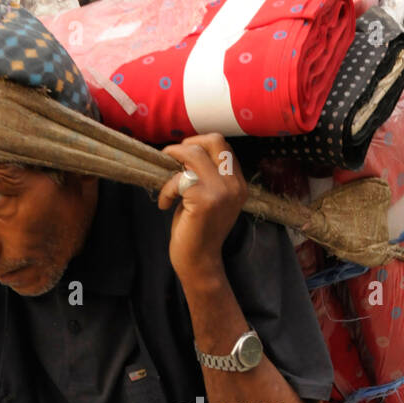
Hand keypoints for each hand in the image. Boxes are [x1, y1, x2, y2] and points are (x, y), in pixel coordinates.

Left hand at [158, 134, 247, 281]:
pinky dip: (166, 189)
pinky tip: (164, 204)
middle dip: (187, 144)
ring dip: (172, 161)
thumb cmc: (198, 230)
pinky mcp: (205, 199)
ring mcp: (222, 191)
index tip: (182, 160)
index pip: (223, 146)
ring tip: (166, 181)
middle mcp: (235, 185)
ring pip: (194, 153)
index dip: (199, 146)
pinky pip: (178, 178)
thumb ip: (207, 175)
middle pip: (214, 140)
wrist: (200, 262)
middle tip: (172, 159)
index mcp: (239, 184)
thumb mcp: (209, 198)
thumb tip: (186, 150)